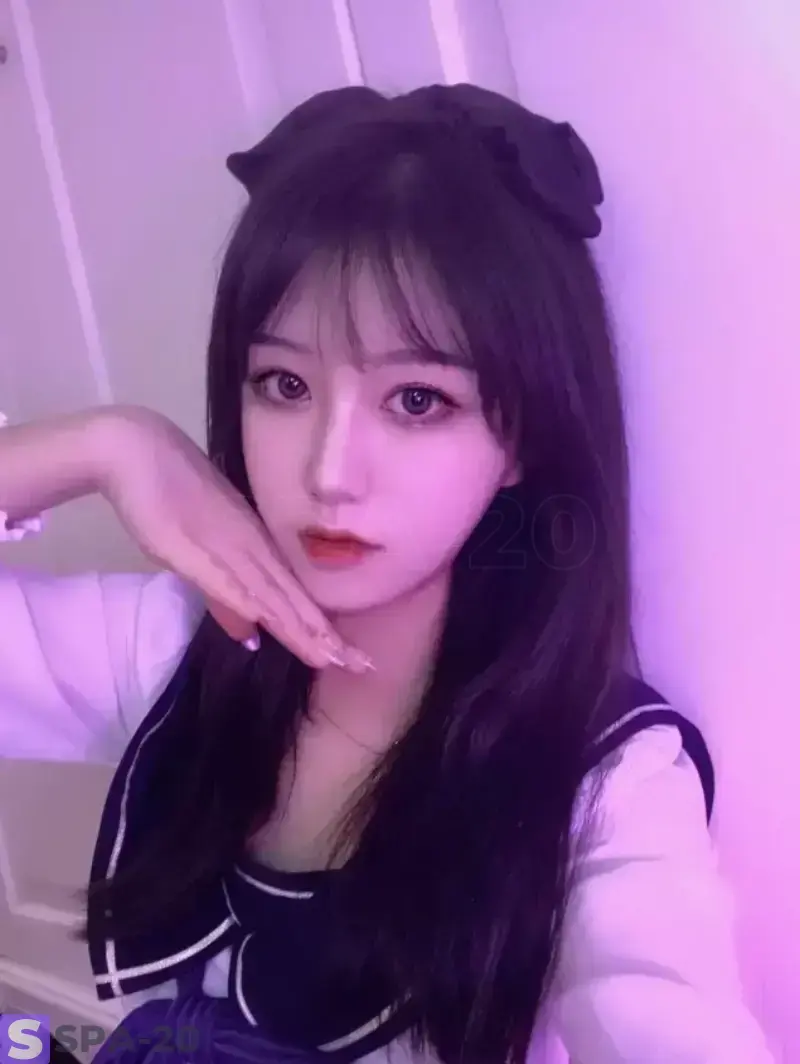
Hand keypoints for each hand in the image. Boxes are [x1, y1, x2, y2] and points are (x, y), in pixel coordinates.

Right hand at [96, 406, 368, 671]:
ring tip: (331, 656)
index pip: (295, 596)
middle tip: (362, 667)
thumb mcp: (200, 552)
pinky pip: (221, 578)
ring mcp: (223, 544)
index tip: (352, 658)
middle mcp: (249, 546)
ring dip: (297, 626)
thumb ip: (225, 594)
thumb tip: (251, 637)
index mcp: (255, 547)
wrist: (134, 448)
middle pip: (292, 599)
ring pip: (267, 593)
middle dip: (324, 637)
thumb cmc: (168, 491)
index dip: (322, 629)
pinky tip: (264, 624)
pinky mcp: (190, 545)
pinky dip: (244, 600)